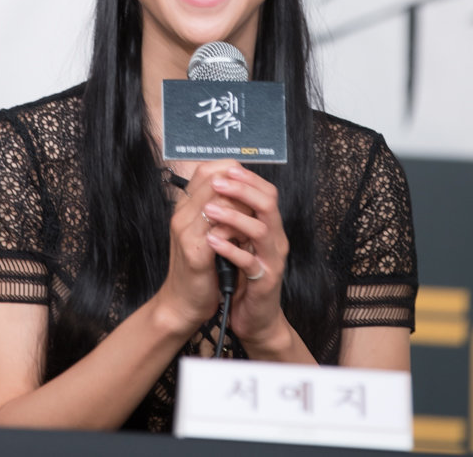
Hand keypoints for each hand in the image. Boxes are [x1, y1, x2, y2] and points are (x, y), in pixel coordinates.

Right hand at [157, 160, 252, 332]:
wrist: (182, 303)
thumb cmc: (197, 268)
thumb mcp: (203, 233)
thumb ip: (215, 210)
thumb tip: (240, 191)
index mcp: (183, 207)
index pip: (205, 170)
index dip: (230, 169)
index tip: (247, 178)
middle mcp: (181, 215)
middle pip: (212, 180)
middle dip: (240, 185)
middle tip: (256, 197)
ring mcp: (186, 232)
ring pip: (218, 202)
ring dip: (242, 207)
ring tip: (255, 216)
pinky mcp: (195, 252)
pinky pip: (220, 230)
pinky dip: (238, 230)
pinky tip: (248, 237)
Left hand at [202, 163, 289, 352]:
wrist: (254, 318)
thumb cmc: (243, 276)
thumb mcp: (240, 241)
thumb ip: (237, 217)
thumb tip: (219, 186)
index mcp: (270, 227)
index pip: (267, 193)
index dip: (248, 179)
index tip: (226, 168)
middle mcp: (276, 240)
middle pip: (268, 204)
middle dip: (243, 190)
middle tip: (218, 184)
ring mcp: (272, 260)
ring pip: (260, 230)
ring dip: (234, 217)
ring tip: (210, 210)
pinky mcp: (264, 281)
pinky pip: (249, 261)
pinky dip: (230, 249)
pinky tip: (212, 241)